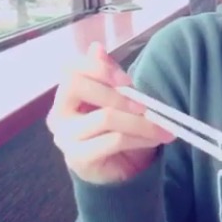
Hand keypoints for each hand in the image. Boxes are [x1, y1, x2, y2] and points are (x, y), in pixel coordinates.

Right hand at [47, 42, 174, 184]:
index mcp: (67, 95)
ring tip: (162, 127)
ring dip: (140, 121)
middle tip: (146, 105)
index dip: (98, 68)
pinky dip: (140, 137)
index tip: (126, 80)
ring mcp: (65, 137)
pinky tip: (155, 140)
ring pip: (105, 116)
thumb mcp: (120, 101)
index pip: (69, 68)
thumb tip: (97, 47)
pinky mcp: (78, 158)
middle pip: (78, 86)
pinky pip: (114, 140)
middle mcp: (59, 114)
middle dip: (118, 93)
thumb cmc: (119, 132)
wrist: (120, 173)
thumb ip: (109, 77)